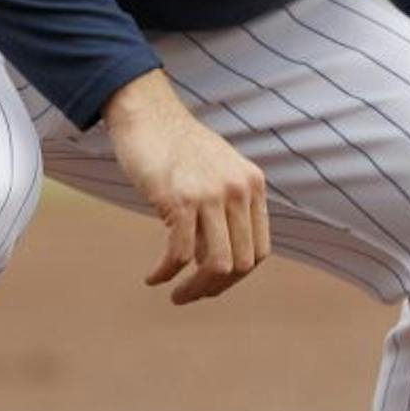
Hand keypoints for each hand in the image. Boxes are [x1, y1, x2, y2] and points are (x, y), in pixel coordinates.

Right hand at [101, 70, 269, 304]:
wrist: (149, 114)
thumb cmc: (178, 147)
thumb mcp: (218, 172)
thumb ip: (227, 207)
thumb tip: (219, 260)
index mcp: (253, 185)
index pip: (260, 250)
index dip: (238, 276)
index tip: (214, 284)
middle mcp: (238, 190)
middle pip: (241, 263)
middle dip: (215, 289)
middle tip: (189, 296)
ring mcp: (211, 194)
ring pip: (216, 265)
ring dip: (194, 290)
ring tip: (175, 295)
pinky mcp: (179, 199)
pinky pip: (179, 254)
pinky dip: (166, 273)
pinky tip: (153, 277)